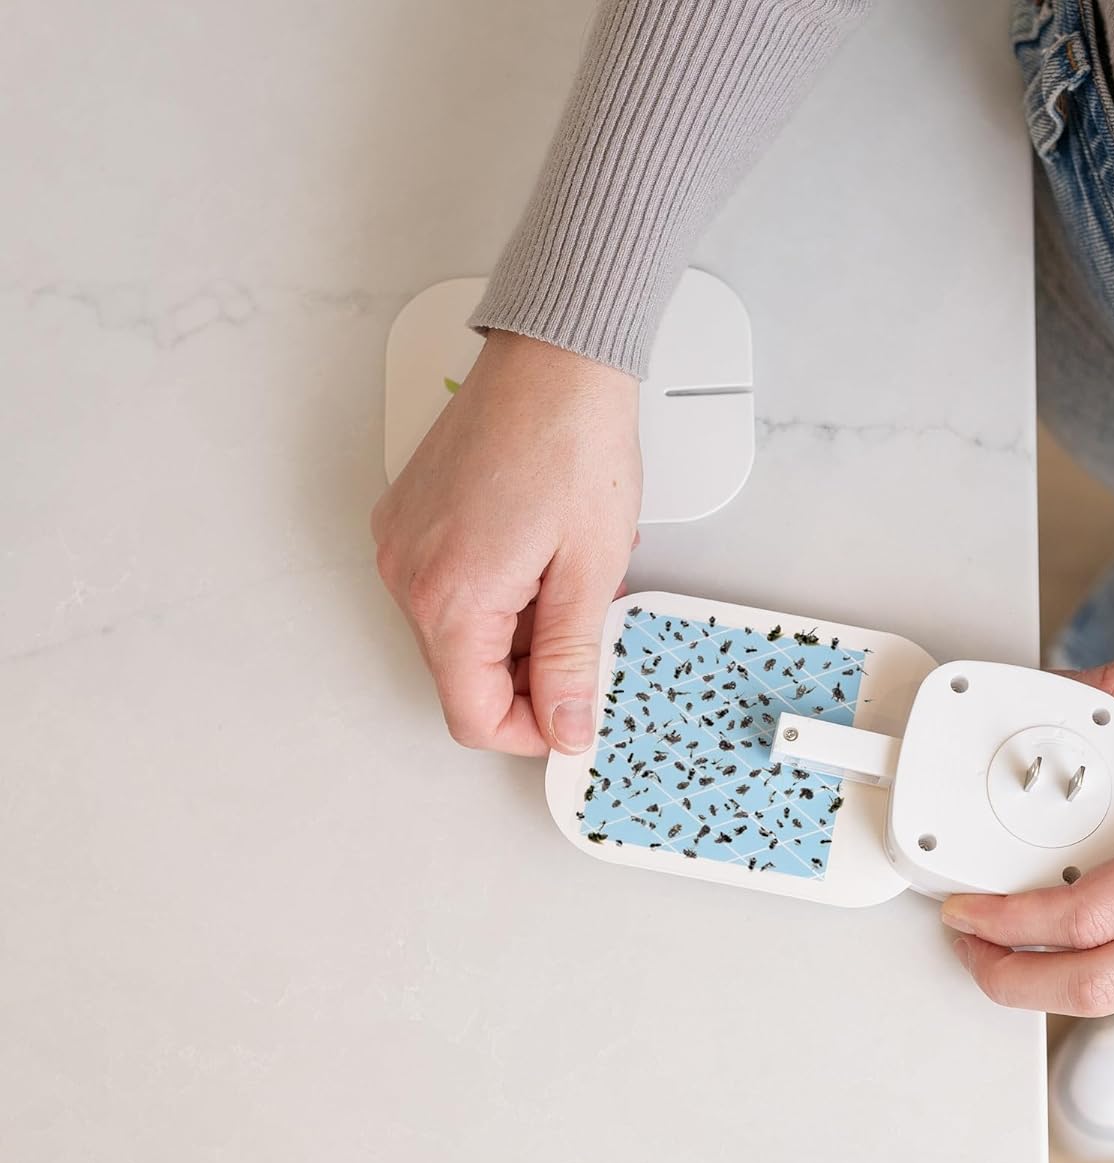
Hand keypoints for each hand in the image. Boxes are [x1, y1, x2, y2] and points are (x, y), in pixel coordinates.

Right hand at [371, 330, 640, 754]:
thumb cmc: (573, 442)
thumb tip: (564, 728)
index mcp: (449, 599)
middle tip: (584, 634)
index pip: (471, 716)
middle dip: (528, 676)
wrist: (554, 356)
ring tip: (565, 580)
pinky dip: (496, 594)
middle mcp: (405, 575)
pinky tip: (538, 555)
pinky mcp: (409, 519)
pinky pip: (448, 589)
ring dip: (515, 632)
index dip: (528, 732)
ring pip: (457, 635)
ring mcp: (401, 544)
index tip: (572, 717)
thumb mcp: (589, 571)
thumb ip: (570, 662)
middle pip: (462, 677)